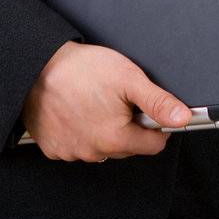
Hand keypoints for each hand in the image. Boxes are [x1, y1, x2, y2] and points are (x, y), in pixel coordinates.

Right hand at [21, 41, 190, 160]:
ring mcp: (71, 152)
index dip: (156, 125)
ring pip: (102, 147)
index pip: (153, 145)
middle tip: (117, 99)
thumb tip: (182, 118)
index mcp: (115, 138)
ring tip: (94, 102)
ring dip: (104, 130)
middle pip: (127, 146)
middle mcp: (92, 152)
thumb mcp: (129, 78)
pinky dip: (80, 132)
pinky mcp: (53, 148)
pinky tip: (77, 111)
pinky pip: (77, 146)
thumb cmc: (80, 70)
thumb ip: (158, 102)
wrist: (37, 66)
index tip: (147, 110)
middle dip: (129, 126)